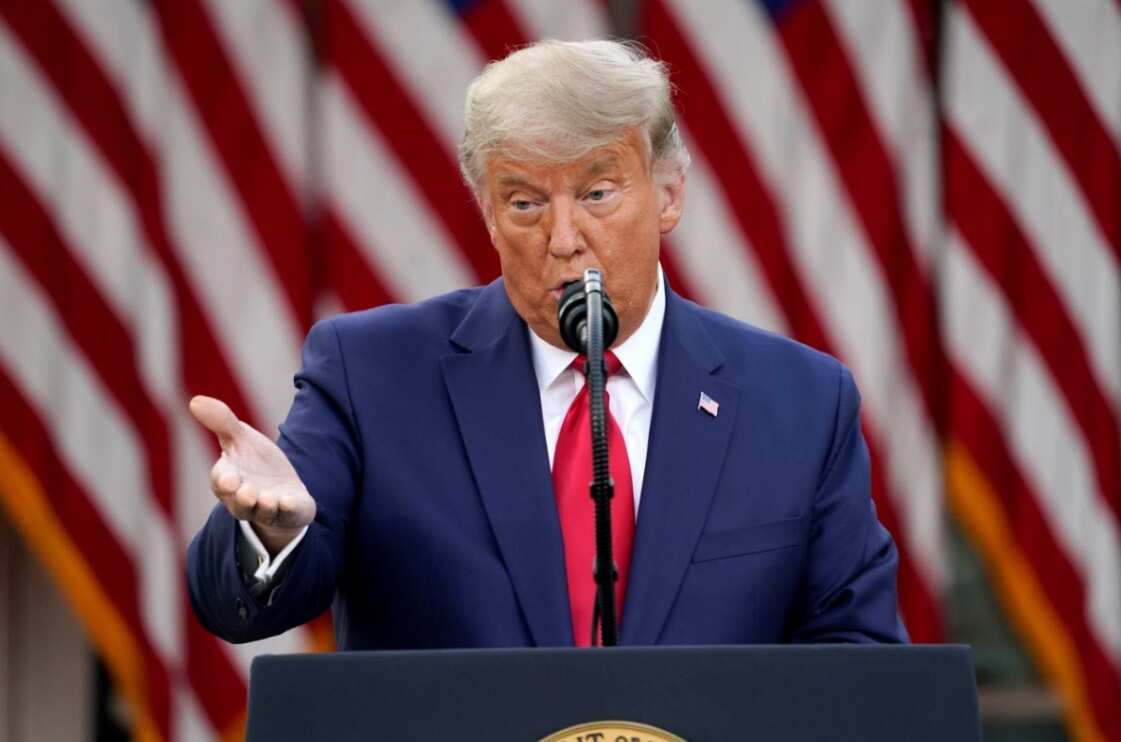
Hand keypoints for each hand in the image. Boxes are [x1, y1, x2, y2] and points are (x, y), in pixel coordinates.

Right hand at [189, 396, 315, 554]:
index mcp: (229, 480)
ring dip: (265, 506)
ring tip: (268, 499)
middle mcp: (245, 500)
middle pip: (239, 504)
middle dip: (242, 498)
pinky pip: (288, 514)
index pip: (220, 482)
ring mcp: (268, 509)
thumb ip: (221, 422)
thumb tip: (194, 400)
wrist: (285, 487)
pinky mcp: (290, 513)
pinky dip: (288, 508)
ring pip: (262, 513)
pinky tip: (289, 501)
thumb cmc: (256, 462)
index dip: (223, 480)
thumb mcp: (240, 438)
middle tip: (246, 491)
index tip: (227, 477)